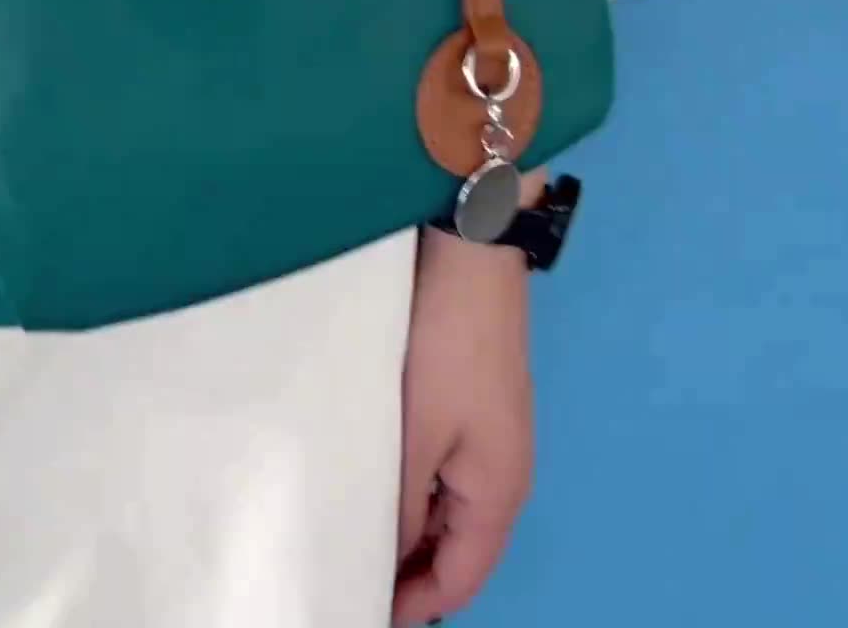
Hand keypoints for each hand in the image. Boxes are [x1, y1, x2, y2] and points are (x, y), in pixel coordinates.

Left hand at [393, 168, 546, 625]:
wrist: (470, 254)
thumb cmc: (446, 348)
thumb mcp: (417, 434)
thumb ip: (405, 502)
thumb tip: (394, 551)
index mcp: (500, 492)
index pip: (462, 578)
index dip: (415, 604)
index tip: (358, 604)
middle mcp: (504, 472)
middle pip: (459, 546)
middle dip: (410, 568)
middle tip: (343, 566)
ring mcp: (492, 435)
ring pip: (449, 506)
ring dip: (409, 523)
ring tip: (349, 528)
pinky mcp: (474, 403)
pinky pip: (445, 467)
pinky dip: (413, 484)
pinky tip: (372, 475)